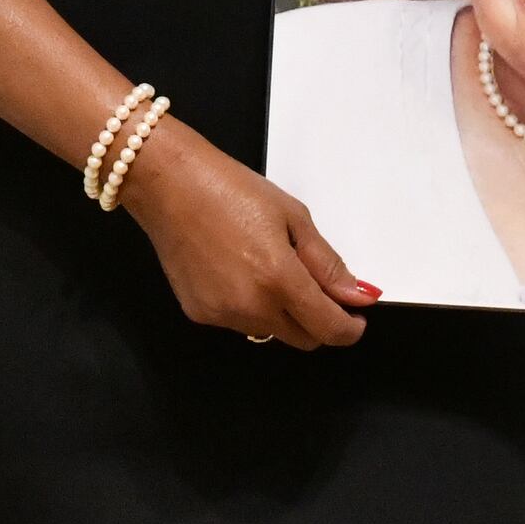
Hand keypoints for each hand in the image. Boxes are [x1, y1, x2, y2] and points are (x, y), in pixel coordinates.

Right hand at [117, 120, 378, 349]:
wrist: (168, 184)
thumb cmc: (231, 188)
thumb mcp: (291, 215)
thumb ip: (326, 262)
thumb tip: (357, 296)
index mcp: (279, 279)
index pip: (328, 328)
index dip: (349, 328)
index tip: (355, 317)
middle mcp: (251, 307)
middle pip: (303, 339)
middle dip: (318, 322)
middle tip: (315, 289)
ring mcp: (222, 315)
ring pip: (270, 331)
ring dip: (282, 313)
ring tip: (266, 268)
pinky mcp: (199, 314)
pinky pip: (239, 322)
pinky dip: (250, 307)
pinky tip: (236, 271)